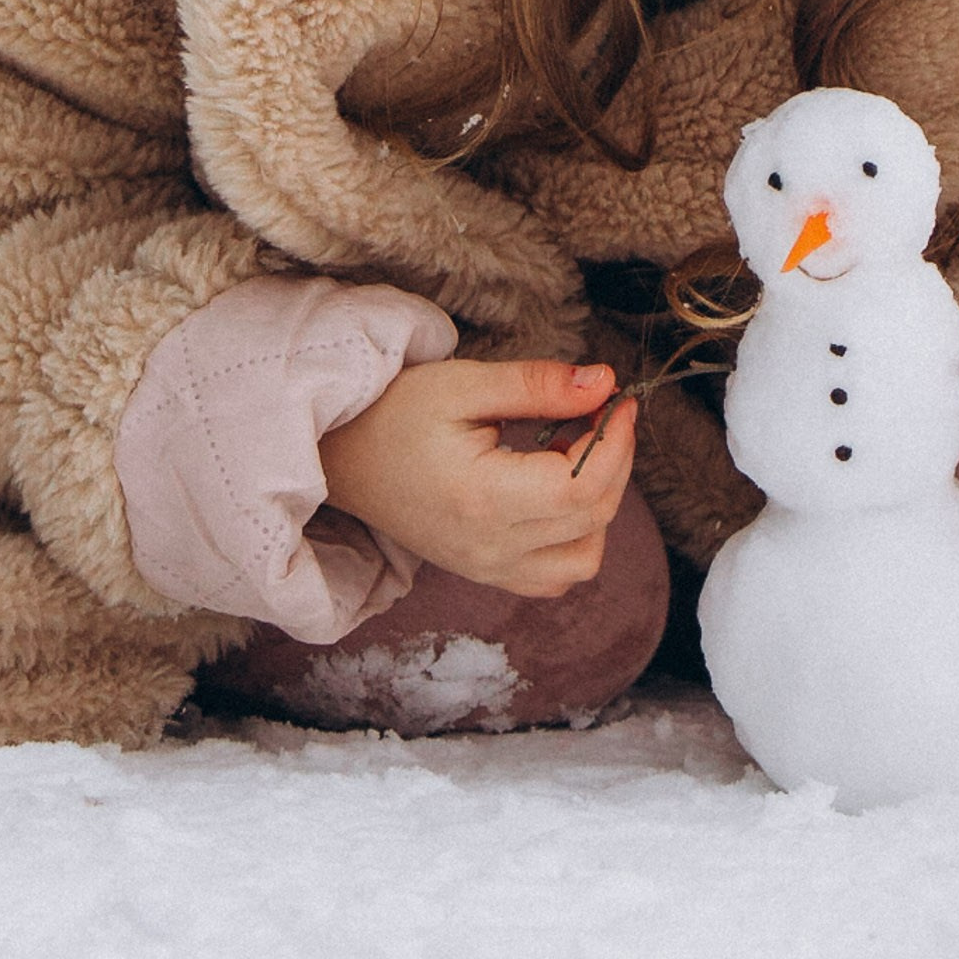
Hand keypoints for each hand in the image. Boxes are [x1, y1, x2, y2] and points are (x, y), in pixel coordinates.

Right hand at [317, 358, 635, 598]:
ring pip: (583, 560)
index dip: (616, 443)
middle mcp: (490, 547)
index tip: (619, 401)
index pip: (581, 486)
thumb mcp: (464, 384)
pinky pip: (555, 575)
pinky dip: (576, 540)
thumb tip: (604, 382)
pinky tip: (557, 492)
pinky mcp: (485, 572)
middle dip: (615, 461)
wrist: (339, 458)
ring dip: (599, 507)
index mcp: (484, 500)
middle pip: (592, 519)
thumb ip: (538, 385)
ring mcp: (488, 568)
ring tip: (575, 454)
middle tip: (601, 412)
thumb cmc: (392, 414)